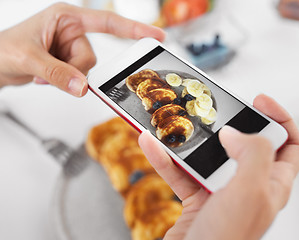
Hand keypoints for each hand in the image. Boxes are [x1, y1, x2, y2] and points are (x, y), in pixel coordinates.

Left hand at [0, 3, 164, 96]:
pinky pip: (80, 76)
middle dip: (75, 70)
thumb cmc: (3, 49)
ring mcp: (70, 47)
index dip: (134, 29)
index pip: (107, 22)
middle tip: (52, 71)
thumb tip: (82, 87)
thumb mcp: (29, 59)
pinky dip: (66, 81)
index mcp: (66, 17)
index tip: (155, 35)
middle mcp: (71, 31)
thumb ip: (58, 73)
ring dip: (69, 77)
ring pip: (87, 70)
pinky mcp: (68, 61)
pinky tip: (48, 77)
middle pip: (93, 57)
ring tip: (45, 72)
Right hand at [138, 94, 298, 239]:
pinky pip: (181, 172)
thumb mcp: (250, 192)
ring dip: (187, 141)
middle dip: (225, 124)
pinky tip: (151, 145)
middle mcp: (248, 186)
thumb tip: (234, 133)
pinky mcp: (197, 198)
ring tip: (171, 122)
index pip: (290, 145)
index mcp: (272, 184)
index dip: (280, 119)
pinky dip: (165, 159)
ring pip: (207, 156)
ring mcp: (222, 192)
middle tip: (210, 109)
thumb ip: (252, 154)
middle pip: (243, 144)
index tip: (258, 101)